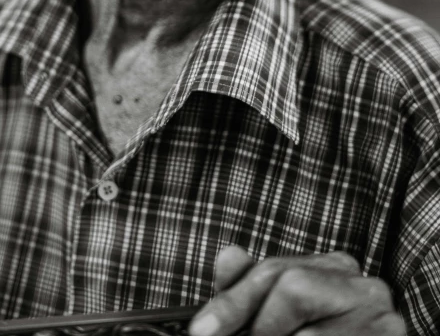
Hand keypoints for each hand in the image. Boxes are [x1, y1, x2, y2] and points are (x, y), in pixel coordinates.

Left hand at [189, 246, 404, 334]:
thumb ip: (253, 290)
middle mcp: (363, 285)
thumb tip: (227, 255)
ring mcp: (381, 318)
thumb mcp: (283, 317)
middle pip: (291, 286)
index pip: (273, 271)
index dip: (233, 302)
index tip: (201, 331)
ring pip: (306, 332)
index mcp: (335, 268)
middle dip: (261, 326)